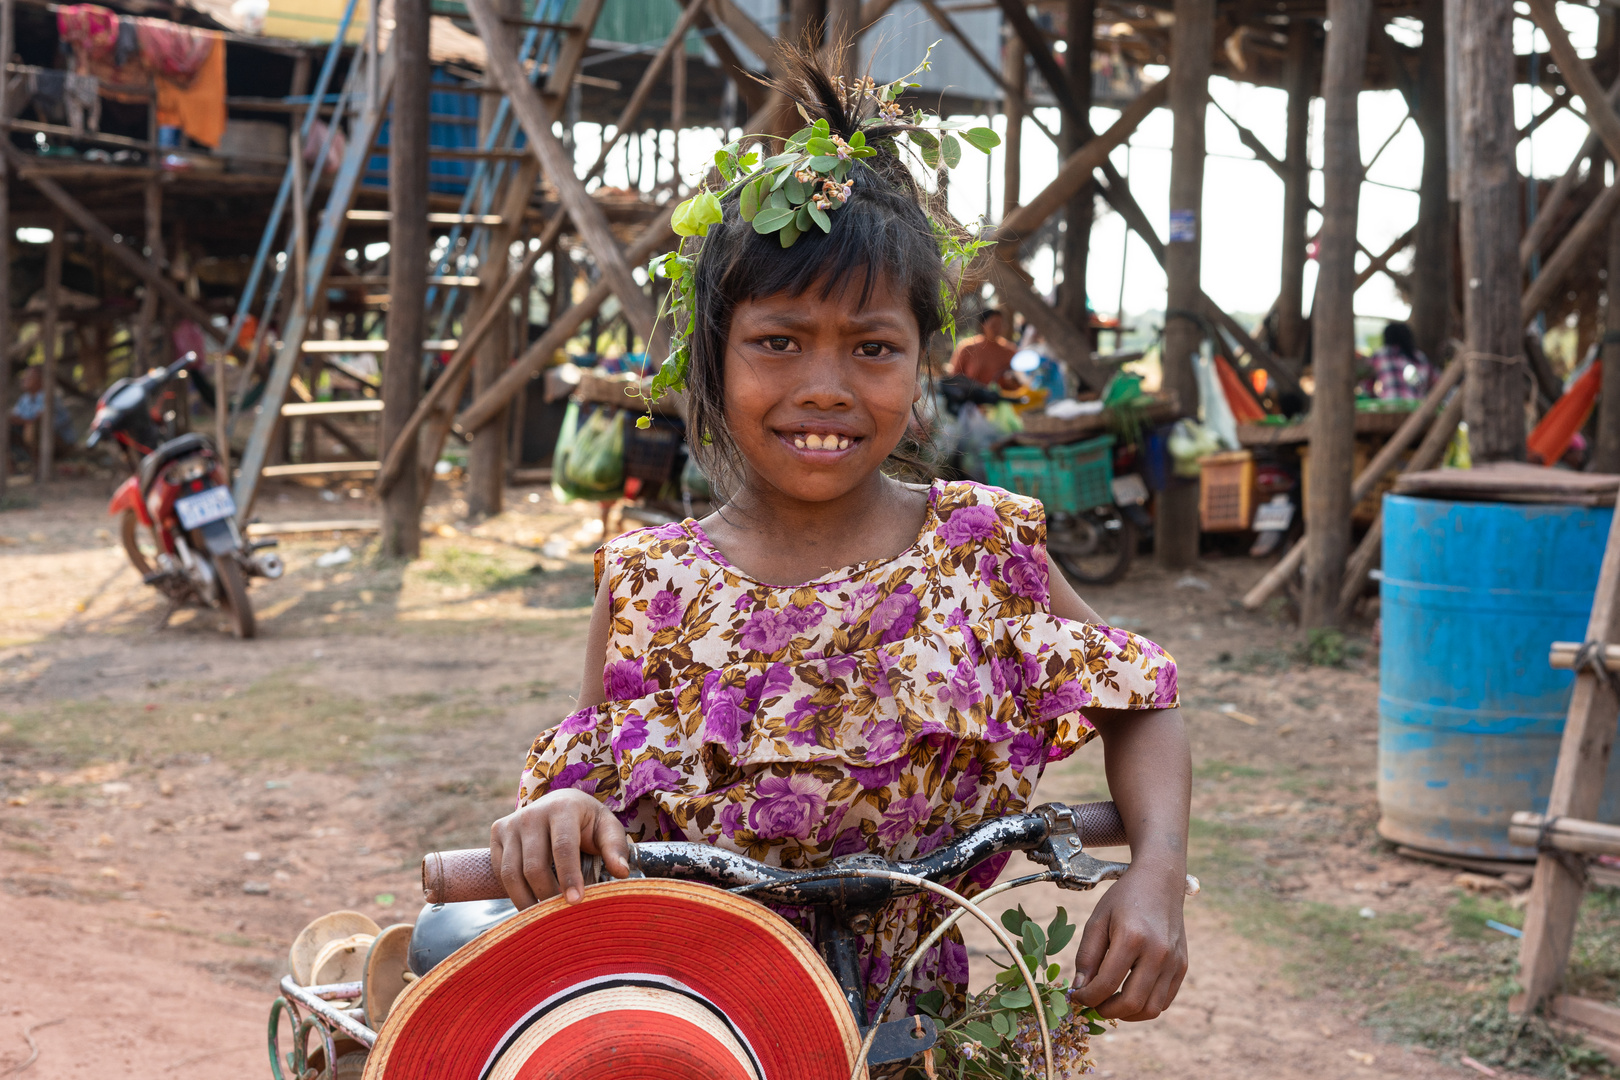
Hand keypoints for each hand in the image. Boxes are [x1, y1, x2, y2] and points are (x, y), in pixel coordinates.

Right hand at [489, 788, 631, 908]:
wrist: (559, 803)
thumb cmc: (587, 822)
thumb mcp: (607, 829)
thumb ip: (615, 848)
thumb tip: (621, 873)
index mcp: (563, 808)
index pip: (563, 848)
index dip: (569, 877)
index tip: (576, 901)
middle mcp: (532, 813)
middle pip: (534, 866)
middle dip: (548, 895)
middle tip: (561, 916)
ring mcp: (511, 823)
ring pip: (511, 873)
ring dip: (527, 901)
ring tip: (544, 917)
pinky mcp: (498, 832)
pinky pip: (500, 872)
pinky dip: (514, 892)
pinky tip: (530, 902)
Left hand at [1070, 861, 1188, 1020]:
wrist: (1159, 881)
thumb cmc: (1124, 899)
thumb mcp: (1097, 920)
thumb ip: (1087, 956)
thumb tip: (1079, 989)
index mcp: (1132, 938)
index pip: (1106, 984)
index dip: (1087, 997)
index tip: (1077, 997)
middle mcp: (1158, 953)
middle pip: (1131, 1003)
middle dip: (1107, 1011)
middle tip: (1094, 1004)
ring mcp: (1174, 962)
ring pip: (1151, 1009)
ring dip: (1128, 1014)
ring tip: (1111, 1003)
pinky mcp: (1183, 966)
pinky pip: (1165, 1001)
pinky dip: (1146, 1006)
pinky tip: (1130, 995)